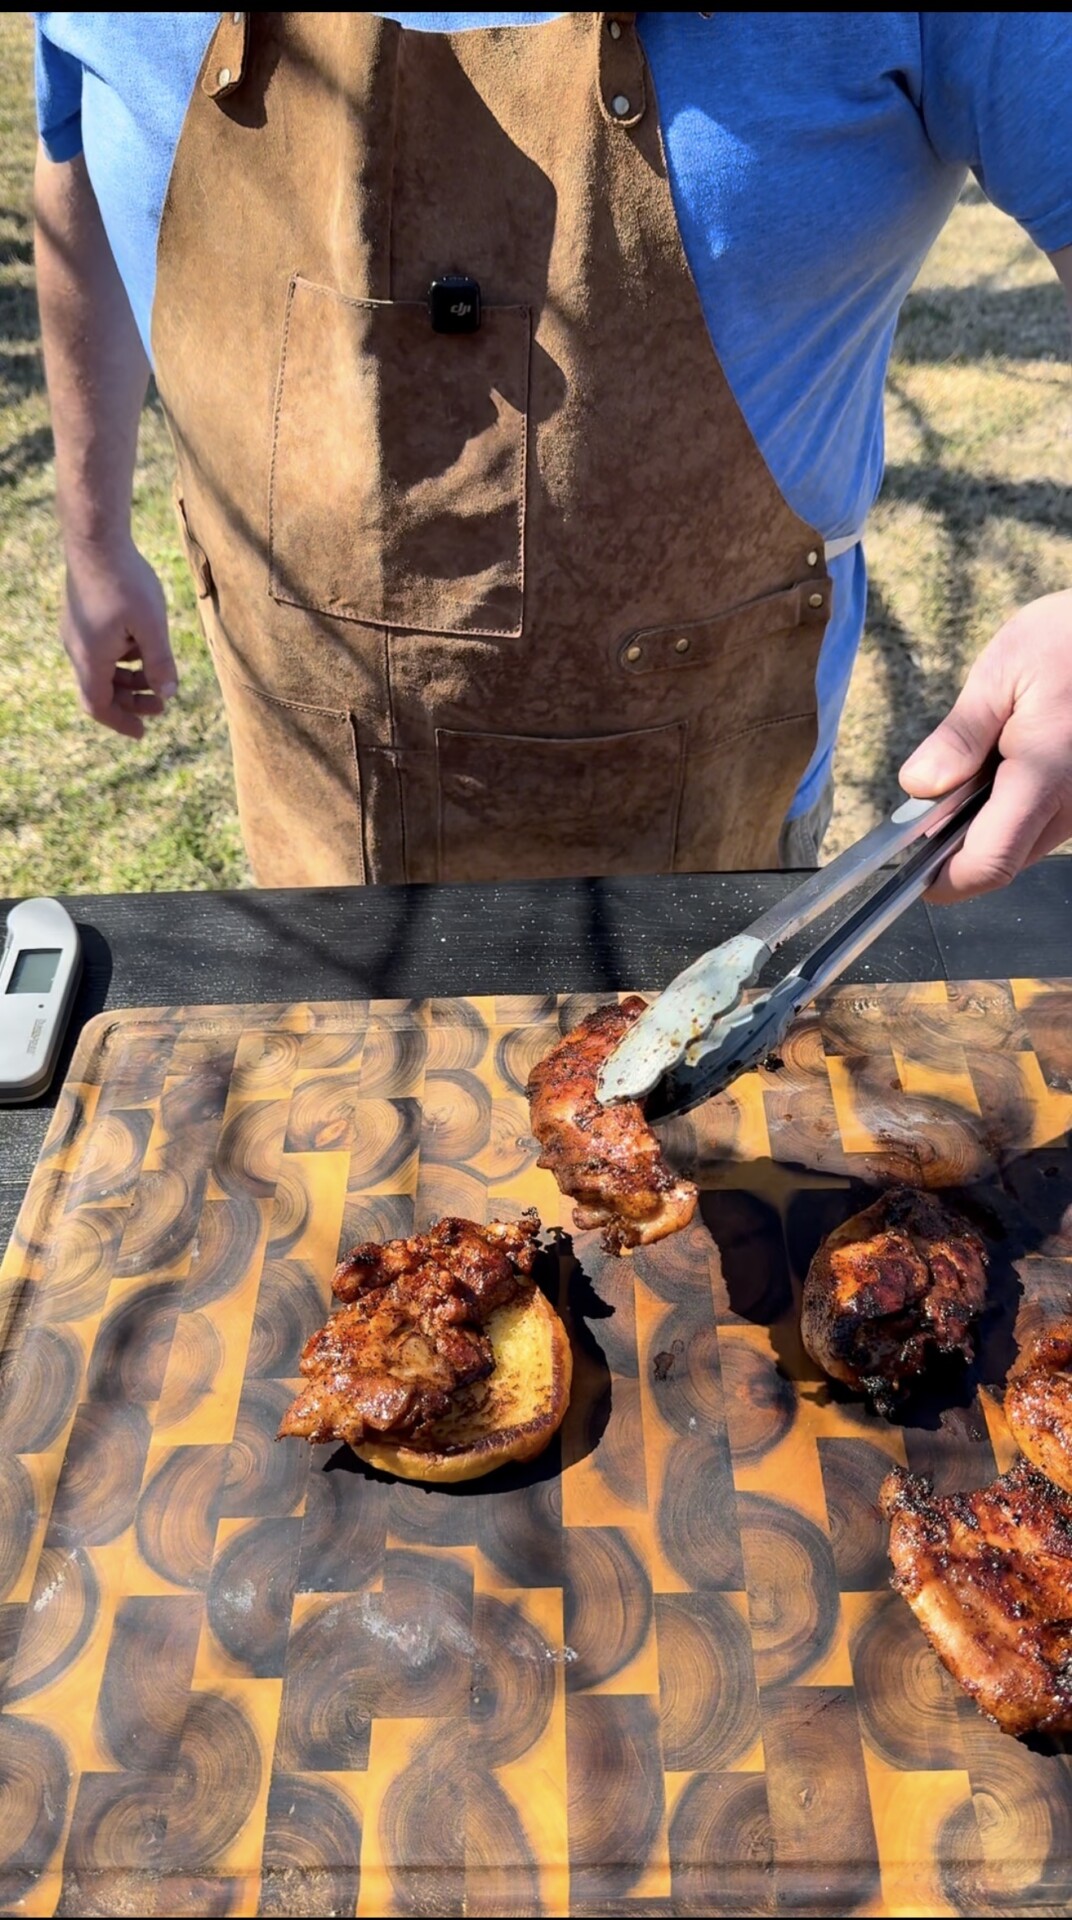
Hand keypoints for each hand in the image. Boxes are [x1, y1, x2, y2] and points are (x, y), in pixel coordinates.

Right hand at [62, 535, 176, 739]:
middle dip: (131, 701)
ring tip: (157, 675)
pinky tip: (143, 645)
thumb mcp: (152, 625)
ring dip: (128, 679)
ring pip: (100, 669)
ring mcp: (76, 631)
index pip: (99, 706)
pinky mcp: (80, 615)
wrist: (95, 539)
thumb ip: (161, 662)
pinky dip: (120, 658)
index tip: (143, 732)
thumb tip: (169, 694)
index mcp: (90, 658)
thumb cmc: (126, 581)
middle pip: (100, 690)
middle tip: (162, 704)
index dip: (120, 722)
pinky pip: (98, 650)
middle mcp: (76, 648)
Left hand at [899, 589, 1071, 903]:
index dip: (945, 880)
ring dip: (988, 823)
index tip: (910, 871)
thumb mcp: (1004, 672)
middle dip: (959, 845)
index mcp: (1046, 776)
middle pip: (1003, 861)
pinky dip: (1015, 806)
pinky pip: (1044, 821)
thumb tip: (919, 787)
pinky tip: (1009, 758)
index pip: (989, 863)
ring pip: (1025, 843)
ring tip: (984, 758)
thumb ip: (960, 735)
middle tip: (938, 794)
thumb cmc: (1069, 640)